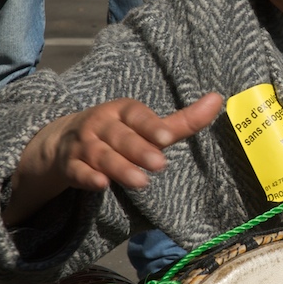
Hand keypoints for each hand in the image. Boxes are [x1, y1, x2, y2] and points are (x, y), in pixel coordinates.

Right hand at [3, 92, 222, 226]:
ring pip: (101, 155)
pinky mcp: (70, 165)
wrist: (64, 142)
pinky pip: (78, 171)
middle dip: (139, 150)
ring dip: (119, 167)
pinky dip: (87, 177)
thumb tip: (218, 99)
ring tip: (141, 182)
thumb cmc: (119, 133)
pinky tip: (101, 184)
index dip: (151, 125)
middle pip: (120, 137)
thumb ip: (183, 120)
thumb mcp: (147, 126)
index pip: (136, 115)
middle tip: (159, 164)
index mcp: (122, 110)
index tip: (167, 138)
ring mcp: (84, 145)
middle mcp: (101, 124)